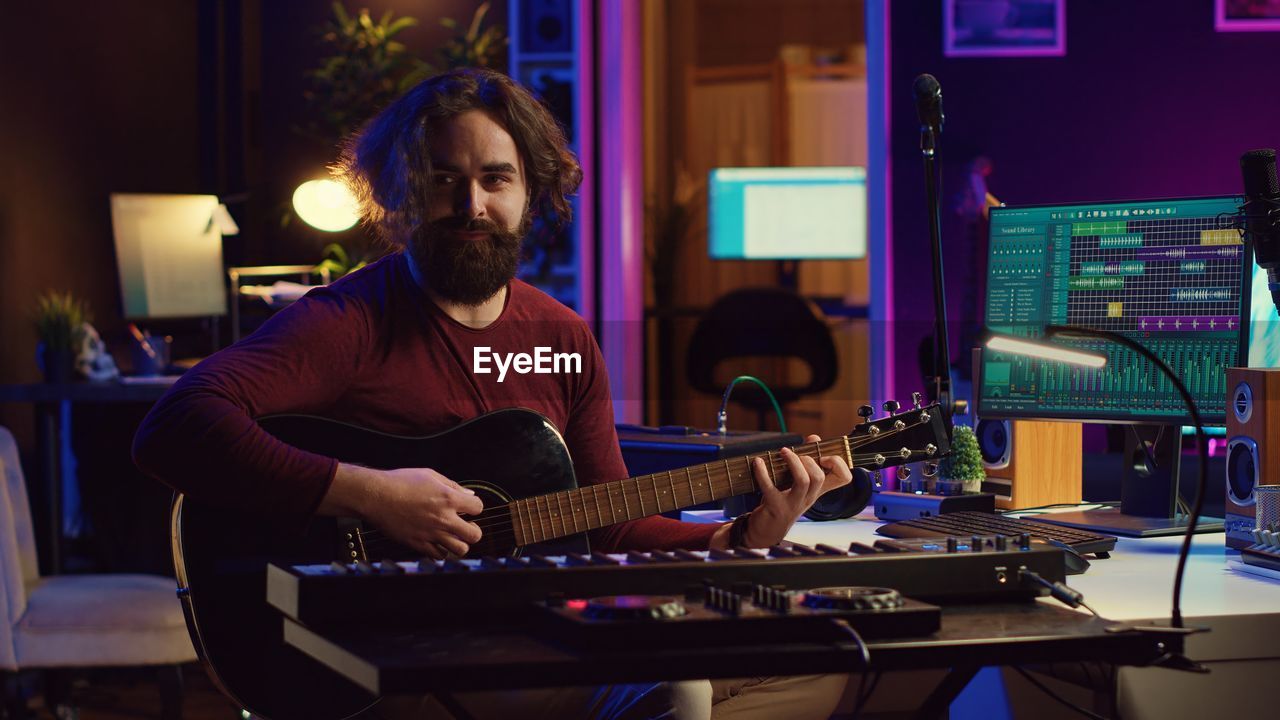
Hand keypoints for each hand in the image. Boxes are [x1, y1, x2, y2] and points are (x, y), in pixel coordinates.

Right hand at [328, 463, 484, 558]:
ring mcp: (431, 534)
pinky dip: (442, 551)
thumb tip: (468, 493)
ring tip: (453, 536)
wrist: (375, 496)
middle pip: (474, 535)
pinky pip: (438, 555)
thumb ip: (452, 485)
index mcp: (448, 499)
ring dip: (460, 543)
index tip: (468, 507)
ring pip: (460, 550)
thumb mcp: (429, 475)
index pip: (478, 508)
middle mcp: (443, 519)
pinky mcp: (418, 544)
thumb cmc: (399, 482)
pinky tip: (438, 541)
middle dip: (474, 530)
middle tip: (466, 526)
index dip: (474, 507)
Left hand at [743, 435, 851, 546]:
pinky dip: (762, 473)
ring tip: (784, 452)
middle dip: (810, 460)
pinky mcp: (775, 507)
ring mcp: (793, 504)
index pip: (843, 478)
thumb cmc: (784, 501)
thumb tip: (814, 437)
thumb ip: (807, 460)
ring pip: (803, 481)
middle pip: (820, 477)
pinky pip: (770, 488)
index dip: (839, 463)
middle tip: (797, 455)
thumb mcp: (798, 483)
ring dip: (793, 462)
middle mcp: (809, 497)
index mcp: (818, 490)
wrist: (768, 531)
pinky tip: (758, 462)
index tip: (824, 455)